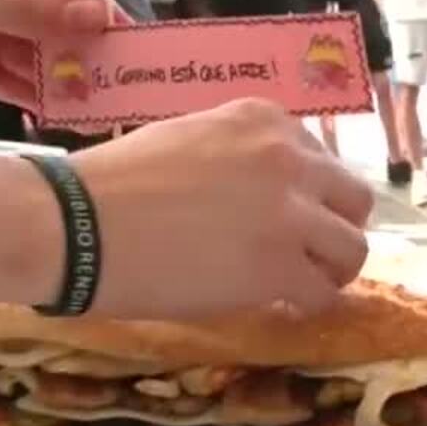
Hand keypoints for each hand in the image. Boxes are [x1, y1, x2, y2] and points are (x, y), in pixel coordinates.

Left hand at [0, 0, 116, 113]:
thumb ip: (20, 10)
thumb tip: (95, 15)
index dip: (79, 0)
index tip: (122, 29)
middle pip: (38, 12)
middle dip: (76, 42)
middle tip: (120, 72)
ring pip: (28, 49)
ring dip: (61, 73)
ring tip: (99, 99)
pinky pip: (9, 80)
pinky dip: (36, 94)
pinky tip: (66, 109)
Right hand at [67, 100, 373, 316]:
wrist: (72, 224)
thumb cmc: (112, 184)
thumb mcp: (191, 140)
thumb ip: (242, 156)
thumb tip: (273, 194)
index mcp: (265, 119)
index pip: (323, 160)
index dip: (311, 196)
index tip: (289, 217)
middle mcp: (288, 157)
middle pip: (354, 199)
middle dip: (334, 228)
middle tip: (307, 255)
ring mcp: (290, 212)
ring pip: (352, 247)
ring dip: (330, 270)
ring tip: (296, 284)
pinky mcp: (280, 266)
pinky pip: (324, 293)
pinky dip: (307, 304)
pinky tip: (279, 305)